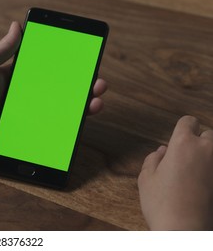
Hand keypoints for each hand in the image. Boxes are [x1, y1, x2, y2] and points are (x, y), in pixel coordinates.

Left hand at [0, 21, 107, 160]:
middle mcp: (22, 96)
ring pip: (57, 111)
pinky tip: (76, 126)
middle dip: (80, 87)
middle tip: (97, 84)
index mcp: (15, 78)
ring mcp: (23, 116)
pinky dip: (62, 129)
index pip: (46, 69)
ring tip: (95, 104)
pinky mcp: (20, 135)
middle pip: (57, 90)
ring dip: (79, 108)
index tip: (84, 62)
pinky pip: (45, 132)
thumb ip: (2, 48)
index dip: (66, 66)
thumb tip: (17, 25)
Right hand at [138, 115, 212, 229]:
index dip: (182, 128)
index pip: (188, 121)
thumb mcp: (146, 179)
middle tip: (185, 156)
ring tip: (195, 170)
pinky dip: (210, 170)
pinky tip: (201, 183)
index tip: (177, 137)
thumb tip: (162, 152)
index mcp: (183, 143)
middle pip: (208, 134)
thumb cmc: (162, 204)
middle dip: (198, 141)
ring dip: (207, 156)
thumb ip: (153, 160)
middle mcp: (206, 150)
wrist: (185, 230)